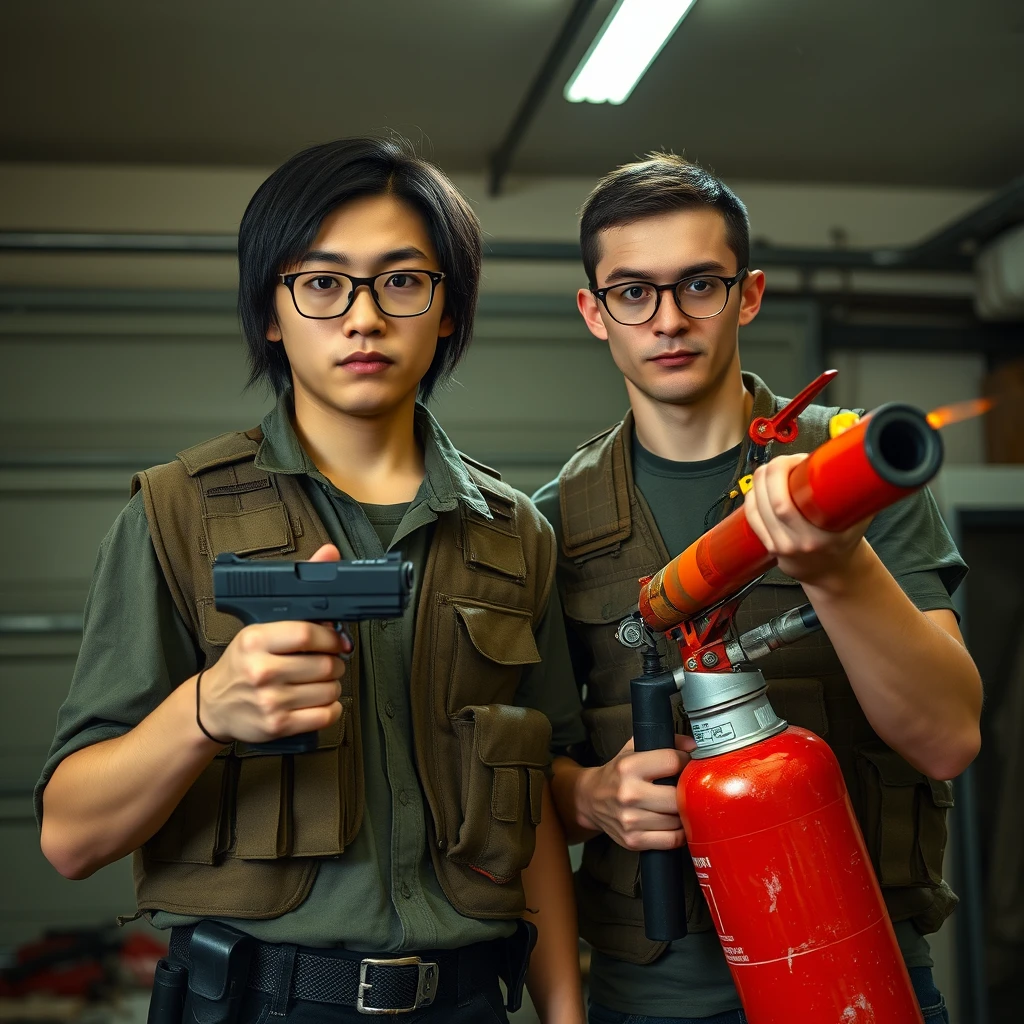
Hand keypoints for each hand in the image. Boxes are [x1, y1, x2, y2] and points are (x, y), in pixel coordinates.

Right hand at [197, 544, 351, 743]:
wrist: (213, 705)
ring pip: (330, 689)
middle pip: (325, 664)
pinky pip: (326, 715)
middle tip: (327, 661)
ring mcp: (270, 701)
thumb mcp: (260, 623)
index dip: (331, 637)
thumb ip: (300, 590)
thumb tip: (330, 553)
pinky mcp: (278, 726)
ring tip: (319, 680)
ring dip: (334, 684)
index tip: (336, 640)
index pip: (308, 634)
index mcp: (255, 640)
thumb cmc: (243, 661)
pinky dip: (331, 707)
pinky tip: (318, 700)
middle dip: (335, 662)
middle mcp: (261, 671)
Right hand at [575, 734, 695, 850]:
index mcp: (628, 767)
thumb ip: (664, 742)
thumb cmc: (616, 773)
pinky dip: (678, 833)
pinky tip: (673, 823)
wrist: (589, 799)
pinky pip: (672, 840)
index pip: (672, 761)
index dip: (686, 762)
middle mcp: (628, 794)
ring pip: (677, 820)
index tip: (686, 764)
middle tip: (685, 788)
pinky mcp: (633, 841)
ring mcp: (630, 820)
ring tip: (676, 805)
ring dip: (683, 814)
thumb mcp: (633, 749)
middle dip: (686, 792)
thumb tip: (693, 745)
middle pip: (678, 796)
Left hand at [744, 453, 871, 584]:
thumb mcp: (860, 515)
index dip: (783, 473)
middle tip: (784, 462)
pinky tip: (759, 486)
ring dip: (759, 482)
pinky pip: (751, 517)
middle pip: (770, 502)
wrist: (834, 571)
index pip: (784, 505)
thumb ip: (864, 483)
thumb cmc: (847, 539)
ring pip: (756, 508)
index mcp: (821, 537)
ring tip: (773, 470)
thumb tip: (864, 440)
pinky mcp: (769, 546)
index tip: (798, 459)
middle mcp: (797, 543)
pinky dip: (752, 497)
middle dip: (772, 472)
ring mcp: (781, 546)